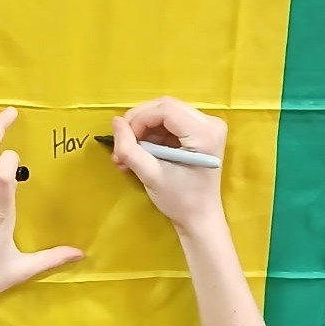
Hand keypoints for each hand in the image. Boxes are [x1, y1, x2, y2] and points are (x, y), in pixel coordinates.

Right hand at [110, 97, 228, 235]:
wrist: (199, 218)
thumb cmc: (180, 201)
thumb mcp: (150, 175)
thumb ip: (130, 148)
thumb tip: (114, 122)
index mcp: (205, 133)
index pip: (165, 109)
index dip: (138, 120)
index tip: (124, 141)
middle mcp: (210, 123)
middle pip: (165, 107)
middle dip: (138, 124)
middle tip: (122, 148)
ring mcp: (207, 126)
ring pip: (164, 114)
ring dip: (143, 132)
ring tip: (127, 156)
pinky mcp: (201, 131)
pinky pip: (170, 123)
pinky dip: (152, 136)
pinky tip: (140, 154)